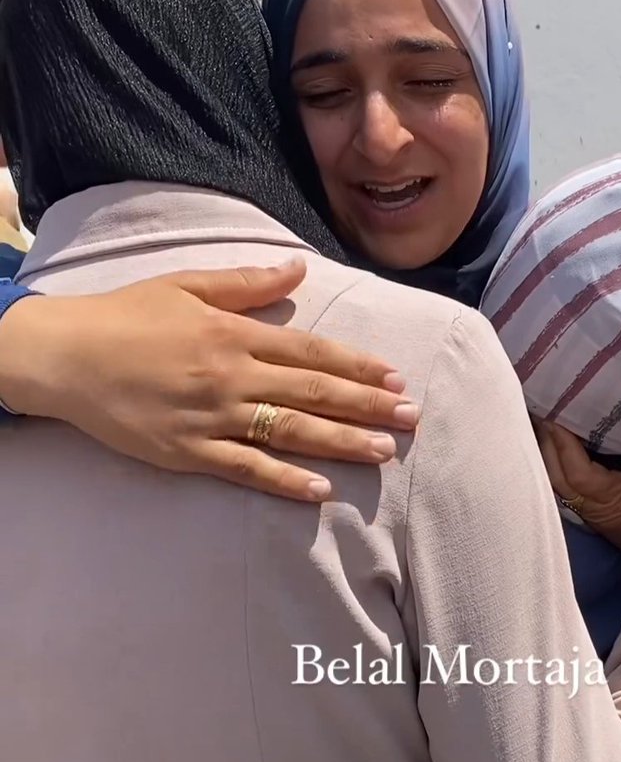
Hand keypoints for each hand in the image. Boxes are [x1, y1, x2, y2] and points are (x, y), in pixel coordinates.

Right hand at [0, 259, 419, 501]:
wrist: (67, 356)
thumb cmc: (128, 316)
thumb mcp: (188, 284)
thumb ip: (248, 282)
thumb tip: (299, 270)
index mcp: (236, 334)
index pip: (312, 352)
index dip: (357, 367)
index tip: (395, 378)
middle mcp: (233, 375)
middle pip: (313, 394)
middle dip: (367, 406)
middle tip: (411, 419)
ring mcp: (212, 416)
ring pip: (290, 432)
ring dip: (341, 442)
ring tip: (383, 452)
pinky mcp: (188, 451)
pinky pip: (246, 469)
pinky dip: (284, 480)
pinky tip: (319, 490)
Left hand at [537, 423, 620, 556]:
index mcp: (612, 500)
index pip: (578, 473)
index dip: (565, 444)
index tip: (557, 413)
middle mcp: (591, 506)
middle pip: (555, 473)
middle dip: (546, 439)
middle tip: (541, 404)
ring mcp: (585, 508)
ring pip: (553, 477)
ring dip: (546, 447)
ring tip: (544, 413)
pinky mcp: (584, 506)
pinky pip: (559, 479)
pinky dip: (553, 456)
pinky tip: (552, 436)